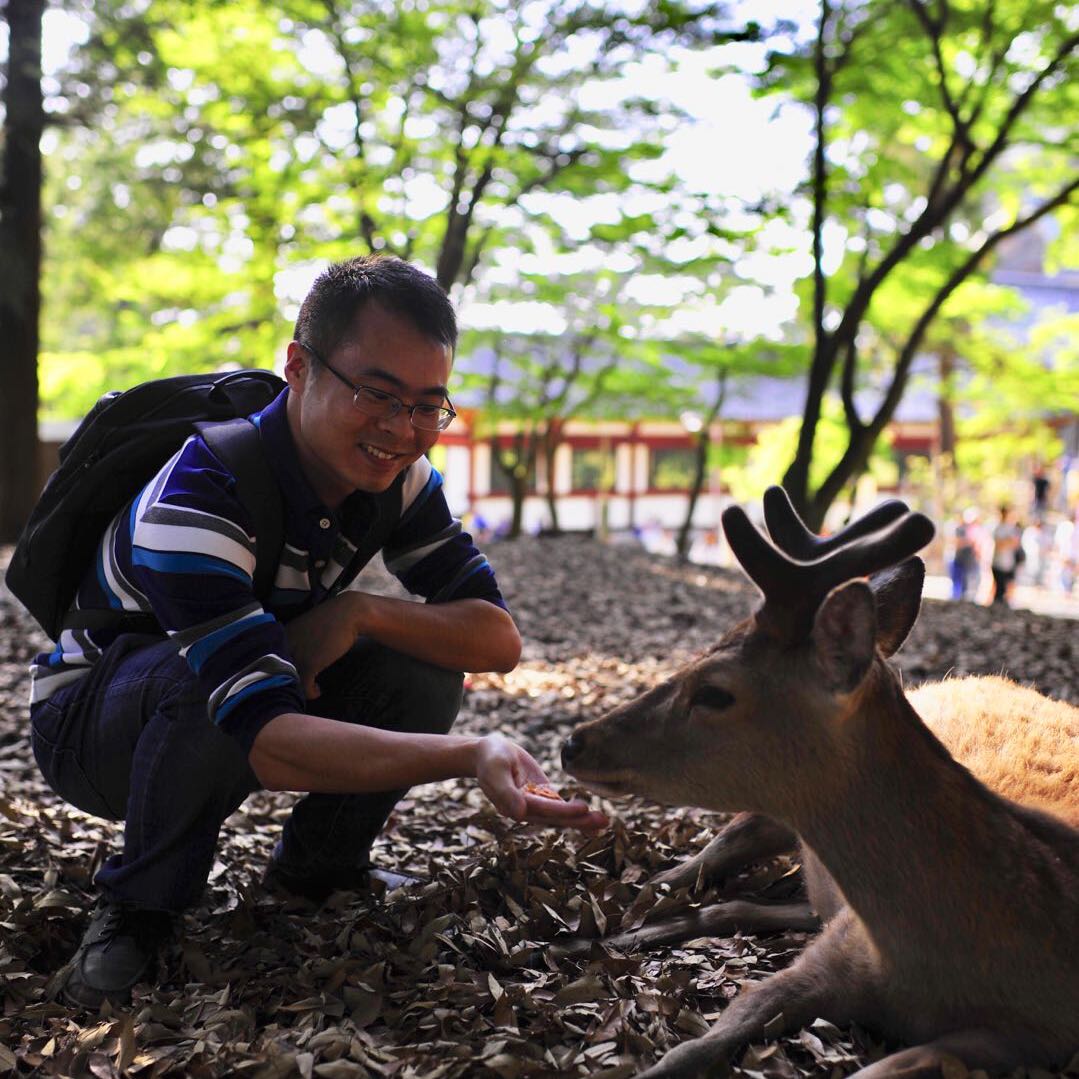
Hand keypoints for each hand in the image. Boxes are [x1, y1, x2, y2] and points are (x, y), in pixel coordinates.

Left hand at [284, 593, 360, 699]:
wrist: (348, 614)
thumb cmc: (331, 621)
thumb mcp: (306, 630)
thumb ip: (295, 643)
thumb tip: (292, 661)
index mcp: (282, 636)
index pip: (271, 660)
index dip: (279, 672)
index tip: (289, 679)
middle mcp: (284, 645)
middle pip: (277, 672)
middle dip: (286, 682)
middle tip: (297, 688)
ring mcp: (296, 654)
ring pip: (289, 680)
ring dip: (298, 688)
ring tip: (307, 690)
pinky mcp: (310, 663)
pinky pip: (304, 686)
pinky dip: (310, 692)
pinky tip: (317, 691)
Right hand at [475, 734, 608, 832]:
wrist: (488, 753)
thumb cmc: (490, 760)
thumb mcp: (495, 772)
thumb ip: (505, 792)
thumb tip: (517, 814)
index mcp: (515, 805)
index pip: (543, 809)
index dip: (563, 810)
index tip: (583, 809)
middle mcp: (527, 810)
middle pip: (556, 817)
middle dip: (579, 820)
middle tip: (603, 821)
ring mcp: (536, 804)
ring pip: (561, 814)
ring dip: (582, 819)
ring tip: (604, 821)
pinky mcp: (543, 796)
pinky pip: (561, 806)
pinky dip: (576, 813)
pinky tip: (592, 817)